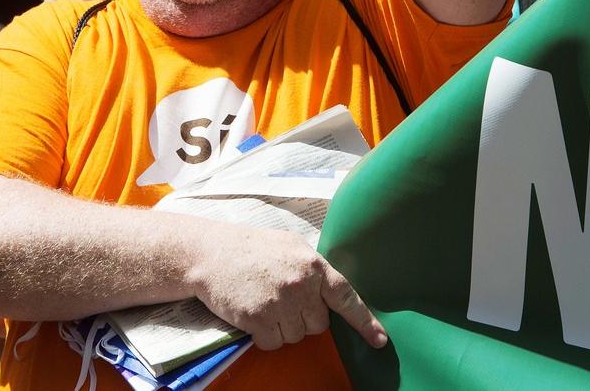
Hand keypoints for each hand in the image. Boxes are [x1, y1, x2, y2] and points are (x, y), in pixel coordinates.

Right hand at [186, 223, 386, 351]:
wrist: (209, 253)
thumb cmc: (250, 249)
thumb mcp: (289, 246)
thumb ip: (313, 269)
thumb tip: (333, 294)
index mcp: (312, 264)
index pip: (346, 297)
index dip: (364, 321)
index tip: (380, 340)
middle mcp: (300, 285)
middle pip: (319, 324)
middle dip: (303, 317)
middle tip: (281, 298)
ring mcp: (280, 303)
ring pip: (296, 337)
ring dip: (282, 327)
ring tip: (263, 301)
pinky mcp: (259, 319)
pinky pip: (273, 343)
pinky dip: (264, 336)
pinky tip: (253, 314)